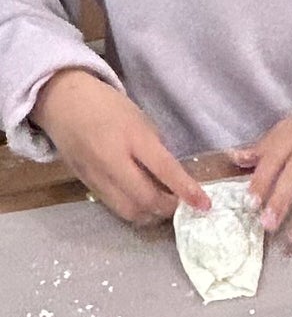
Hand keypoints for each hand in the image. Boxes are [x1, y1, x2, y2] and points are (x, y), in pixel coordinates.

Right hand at [30, 71, 209, 224]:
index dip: (186, 190)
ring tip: (163, 206)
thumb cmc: (108, 106)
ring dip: (151, 214)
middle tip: (183, 205)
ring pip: (128, 211)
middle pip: (146, 199)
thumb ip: (156, 150)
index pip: (165, 170)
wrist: (62, 102)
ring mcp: (96, 175)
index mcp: (132, 137)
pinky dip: (133, 209)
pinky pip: (114, 206)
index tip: (204, 204)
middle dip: (169, 208)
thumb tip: (173, 178)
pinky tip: (142, 202)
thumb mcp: (140, 120)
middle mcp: (112, 160)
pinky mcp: (86, 184)